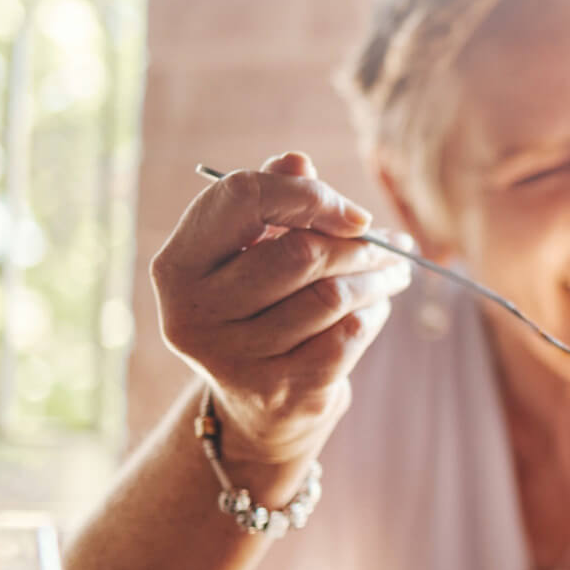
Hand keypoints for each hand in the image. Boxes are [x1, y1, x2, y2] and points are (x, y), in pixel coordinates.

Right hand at [150, 152, 410, 466]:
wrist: (257, 408)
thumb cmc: (258, 307)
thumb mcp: (251, 251)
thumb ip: (271, 200)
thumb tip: (297, 161)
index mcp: (176, 265)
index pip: (242, 198)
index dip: (309, 194)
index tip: (351, 212)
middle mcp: (193, 313)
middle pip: (299, 252)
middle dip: (356, 244)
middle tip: (386, 244)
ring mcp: (234, 358)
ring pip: (331, 295)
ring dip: (376, 277)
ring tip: (394, 271)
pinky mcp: (280, 391)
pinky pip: (349, 333)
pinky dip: (374, 312)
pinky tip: (377, 305)